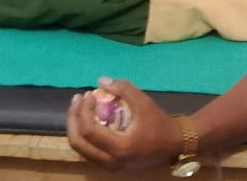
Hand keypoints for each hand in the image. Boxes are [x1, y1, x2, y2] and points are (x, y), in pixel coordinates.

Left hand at [66, 77, 183, 170]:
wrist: (173, 144)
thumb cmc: (159, 123)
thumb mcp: (143, 102)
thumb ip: (123, 88)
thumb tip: (100, 80)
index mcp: (119, 148)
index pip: (89, 130)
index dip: (84, 110)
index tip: (90, 94)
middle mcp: (110, 161)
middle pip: (78, 142)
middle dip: (73, 118)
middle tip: (78, 99)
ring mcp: (109, 165)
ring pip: (80, 148)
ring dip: (76, 126)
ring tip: (80, 106)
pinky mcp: (110, 164)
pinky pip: (87, 150)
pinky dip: (83, 134)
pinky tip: (88, 118)